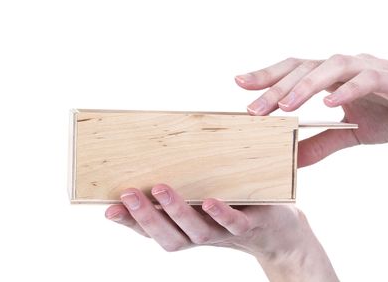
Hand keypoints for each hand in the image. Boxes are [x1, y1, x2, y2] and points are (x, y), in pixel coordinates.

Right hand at [105, 185, 337, 280]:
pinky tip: (211, 200)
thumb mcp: (205, 194)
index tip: (107, 209)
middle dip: (145, 217)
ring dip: (176, 212)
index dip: (129, 222)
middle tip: (127, 195)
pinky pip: (234, 222)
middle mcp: (200, 233)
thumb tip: (157, 153)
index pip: (151, 229)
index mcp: (185, 227)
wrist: (280, 229)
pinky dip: (222, 214)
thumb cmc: (235, 205)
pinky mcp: (250, 224)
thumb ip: (186, 182)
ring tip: (161, 189)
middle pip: (167, 235)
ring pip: (196, 231)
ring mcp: (225, 232)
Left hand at [235, 55, 387, 165]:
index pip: (294, 70)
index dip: (268, 76)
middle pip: (305, 68)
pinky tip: (330, 102)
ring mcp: (369, 68)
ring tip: (285, 106)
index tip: (239, 84)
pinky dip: (348, 89)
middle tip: (253, 108)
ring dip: (306, 86)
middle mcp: (346, 66)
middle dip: (277, 87)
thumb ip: (320, 143)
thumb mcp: (349, 134)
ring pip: (331, 68)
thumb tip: (291, 161)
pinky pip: (367, 79)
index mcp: (332, 77)